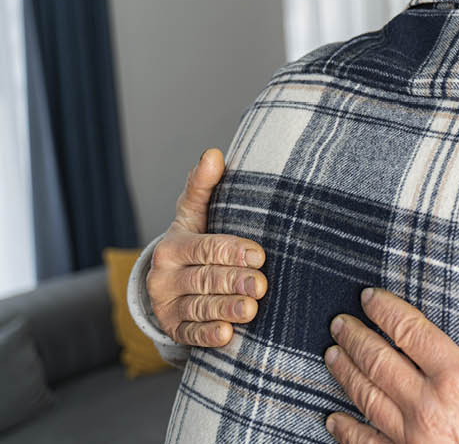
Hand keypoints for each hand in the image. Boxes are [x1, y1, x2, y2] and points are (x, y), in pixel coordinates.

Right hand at [146, 148, 267, 346]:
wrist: (170, 282)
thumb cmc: (193, 241)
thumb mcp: (194, 215)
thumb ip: (202, 186)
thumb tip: (214, 153)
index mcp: (173, 245)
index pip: (206, 247)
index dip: (232, 251)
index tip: (259, 254)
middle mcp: (165, 276)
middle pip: (205, 278)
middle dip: (234, 281)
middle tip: (261, 285)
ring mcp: (167, 305)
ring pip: (199, 307)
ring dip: (225, 308)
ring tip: (251, 310)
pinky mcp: (173, 329)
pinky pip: (191, 334)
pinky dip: (208, 335)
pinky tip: (226, 335)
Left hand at [324, 268, 458, 443]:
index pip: (408, 330)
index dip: (384, 310)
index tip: (368, 297)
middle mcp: (429, 405)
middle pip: (378, 361)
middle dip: (355, 337)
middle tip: (339, 323)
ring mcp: (415, 438)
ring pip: (367, 398)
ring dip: (346, 372)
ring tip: (333, 354)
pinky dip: (347, 430)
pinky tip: (334, 419)